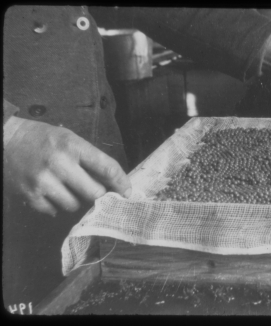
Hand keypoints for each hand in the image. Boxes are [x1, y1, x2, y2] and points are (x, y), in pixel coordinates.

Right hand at [3, 117, 131, 215]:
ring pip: (75, 205)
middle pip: (94, 193)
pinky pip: (55, 211)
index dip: (121, 183)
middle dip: (98, 194)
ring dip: (76, 200)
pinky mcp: (30, 196)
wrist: (5, 140)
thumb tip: (114, 183)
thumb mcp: (70, 139)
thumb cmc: (44, 140)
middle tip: (94, 190)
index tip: (127, 192)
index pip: (107, 168)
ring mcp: (43, 181)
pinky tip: (50, 192)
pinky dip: (56, 206)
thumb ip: (91, 159)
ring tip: (66, 187)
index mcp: (73, 146)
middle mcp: (59, 164)